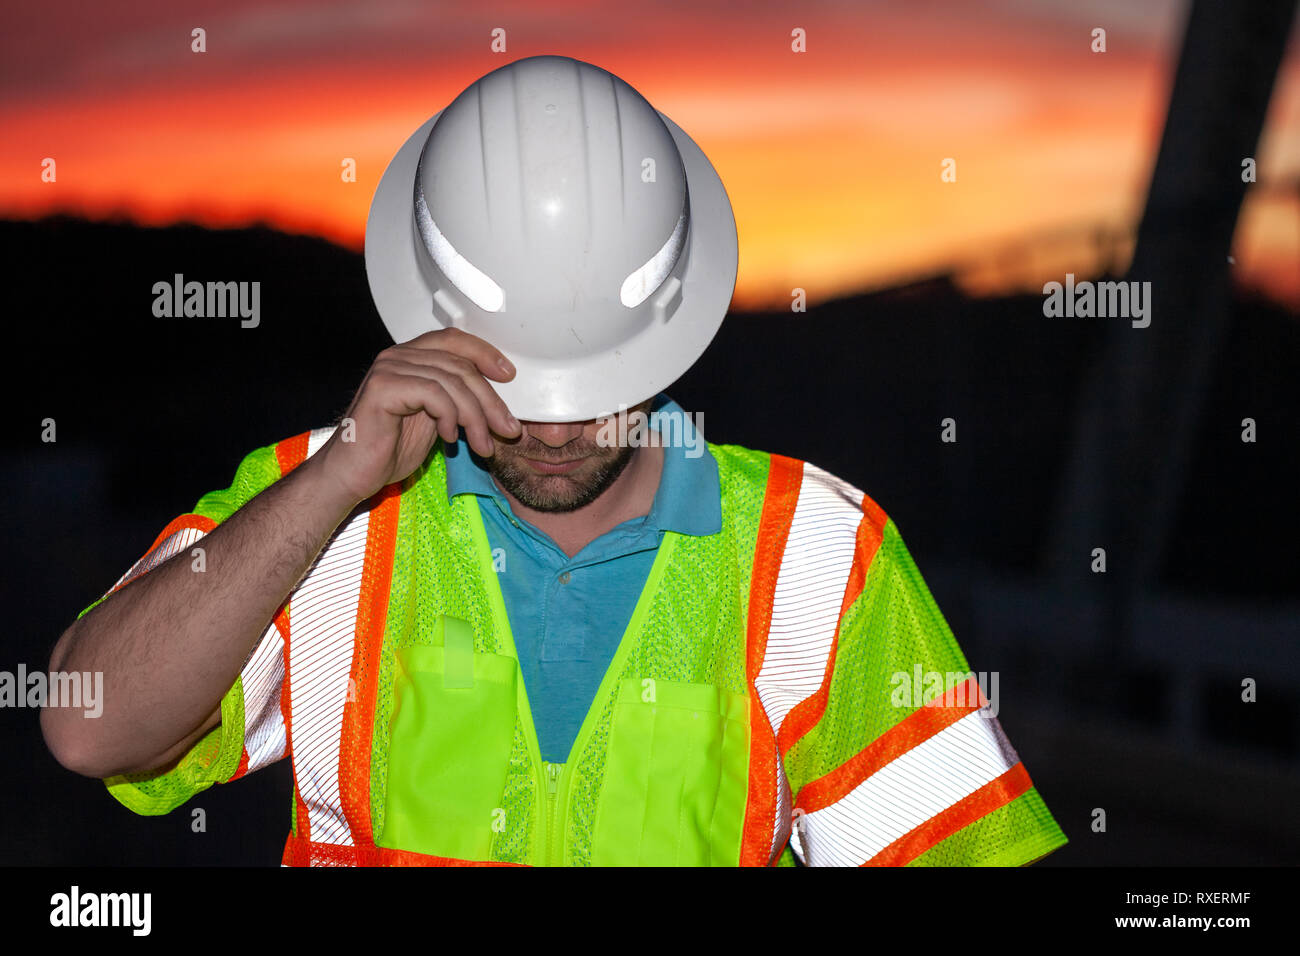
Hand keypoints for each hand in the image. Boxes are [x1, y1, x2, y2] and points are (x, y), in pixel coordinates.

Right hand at [311, 327, 520, 506]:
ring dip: (475, 416)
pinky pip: (433, 393)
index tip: (509, 376)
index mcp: (410, 358)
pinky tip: (449, 437)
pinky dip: (449, 416)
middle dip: (490, 400)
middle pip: (459, 363)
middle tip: (507, 429)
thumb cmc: (387, 451)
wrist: (351, 475)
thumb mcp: (435, 421)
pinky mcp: (382, 387)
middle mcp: (398, 356)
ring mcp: (388, 368)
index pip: (454, 340)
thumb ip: (457, 403)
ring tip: (482, 444)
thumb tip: (498, 405)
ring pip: (451, 381)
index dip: (485, 353)